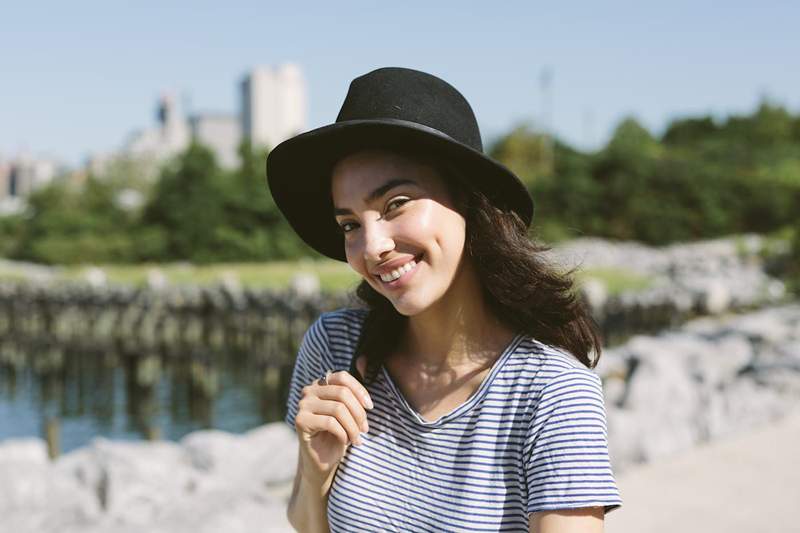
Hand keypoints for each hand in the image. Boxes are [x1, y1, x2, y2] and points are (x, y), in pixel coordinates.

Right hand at [295, 356, 372, 482]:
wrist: (323, 461)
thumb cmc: (338, 434)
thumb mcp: (350, 410)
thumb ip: (355, 388)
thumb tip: (365, 360)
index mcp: (321, 384)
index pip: (342, 377)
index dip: (359, 390)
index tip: (370, 407)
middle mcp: (309, 391)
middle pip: (342, 393)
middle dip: (359, 413)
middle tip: (365, 429)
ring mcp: (302, 405)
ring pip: (338, 409)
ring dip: (353, 427)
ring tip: (357, 438)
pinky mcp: (300, 421)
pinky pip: (331, 423)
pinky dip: (344, 434)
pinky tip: (346, 442)